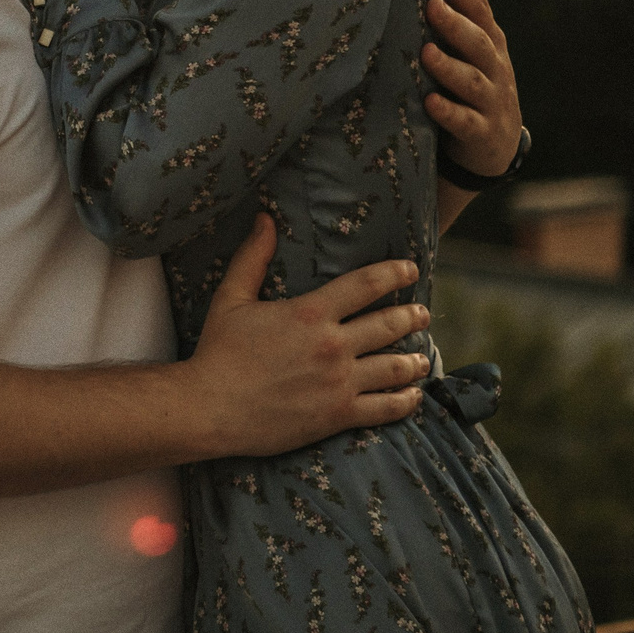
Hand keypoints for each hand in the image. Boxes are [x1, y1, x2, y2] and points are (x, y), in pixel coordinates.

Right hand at [185, 214, 428, 458]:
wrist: (210, 408)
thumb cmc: (218, 352)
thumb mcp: (231, 298)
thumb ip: (252, 257)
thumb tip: (265, 218)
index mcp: (310, 313)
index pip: (365, 284)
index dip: (393, 273)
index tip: (410, 269)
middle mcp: (333, 345)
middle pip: (389, 325)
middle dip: (412, 316)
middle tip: (423, 314)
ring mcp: (339, 382)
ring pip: (394, 368)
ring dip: (415, 360)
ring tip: (422, 359)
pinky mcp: (338, 415)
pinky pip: (386, 408)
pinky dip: (406, 401)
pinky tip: (413, 395)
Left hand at [423, 0, 520, 177]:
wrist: (493, 144)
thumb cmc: (472, 77)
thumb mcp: (468, 37)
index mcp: (489, 41)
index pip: (481, 11)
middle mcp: (494, 68)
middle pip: (479, 42)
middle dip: (456, 24)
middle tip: (431, 5)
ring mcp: (491, 101)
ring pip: (473, 82)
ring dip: (450, 67)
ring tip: (426, 52)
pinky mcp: (481, 133)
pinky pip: (466, 123)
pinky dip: (449, 113)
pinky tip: (429, 102)